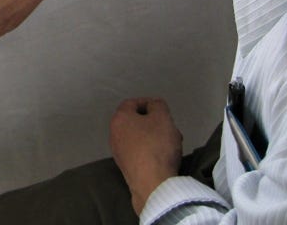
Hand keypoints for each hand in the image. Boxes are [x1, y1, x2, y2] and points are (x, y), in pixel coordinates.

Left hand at [109, 98, 182, 214]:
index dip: (149, 103)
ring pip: (139, 137)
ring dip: (155, 137)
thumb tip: (153, 105)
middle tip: (170, 129)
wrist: (152, 184)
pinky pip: (139, 152)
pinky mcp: (126, 168)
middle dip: (155, 123)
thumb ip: (158, 105)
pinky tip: (164, 158)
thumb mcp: (163, 117)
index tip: (163, 111)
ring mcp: (118, 152)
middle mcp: (114, 134)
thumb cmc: (156, 145)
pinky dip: (151, 151)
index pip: (132, 103)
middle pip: (136, 121)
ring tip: (172, 144)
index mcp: (119, 118)